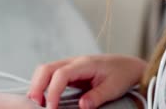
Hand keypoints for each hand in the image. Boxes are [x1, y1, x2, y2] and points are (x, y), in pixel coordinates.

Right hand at [28, 54, 146, 108]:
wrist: (129, 66)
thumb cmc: (123, 74)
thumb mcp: (113, 88)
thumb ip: (97, 96)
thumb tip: (81, 106)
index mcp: (86, 63)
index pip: (61, 74)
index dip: (53, 91)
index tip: (51, 107)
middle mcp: (75, 62)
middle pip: (46, 68)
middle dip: (37, 86)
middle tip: (36, 105)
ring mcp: (71, 66)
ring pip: (46, 71)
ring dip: (38, 86)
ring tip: (38, 104)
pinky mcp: (70, 72)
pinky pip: (52, 76)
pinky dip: (44, 86)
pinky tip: (45, 99)